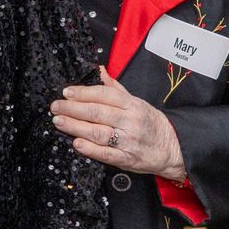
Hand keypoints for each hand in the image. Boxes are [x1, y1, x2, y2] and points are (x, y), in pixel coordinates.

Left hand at [50, 67, 186, 181]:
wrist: (173, 148)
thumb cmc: (150, 123)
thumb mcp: (136, 101)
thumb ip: (114, 88)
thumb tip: (98, 69)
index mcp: (132, 105)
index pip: (105, 95)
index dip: (84, 93)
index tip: (67, 92)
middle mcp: (130, 121)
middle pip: (97, 112)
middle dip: (73, 108)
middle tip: (55, 106)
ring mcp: (128, 141)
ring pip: (98, 132)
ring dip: (75, 126)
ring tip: (59, 121)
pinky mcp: (126, 159)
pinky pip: (106, 154)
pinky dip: (90, 149)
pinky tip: (76, 143)